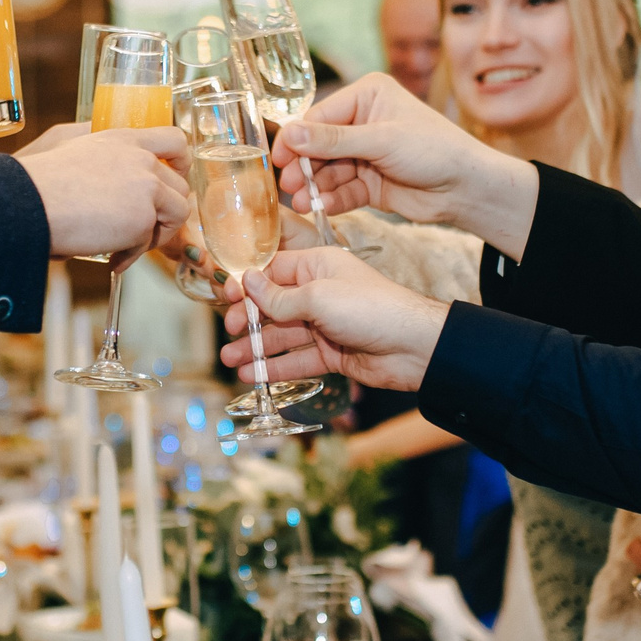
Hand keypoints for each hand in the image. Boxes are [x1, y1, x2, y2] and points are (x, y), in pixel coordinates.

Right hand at [20, 125, 191, 259]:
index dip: (180, 162)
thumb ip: (102, 156)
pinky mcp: (143, 216)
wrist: (29, 202)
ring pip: (177, 213)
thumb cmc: (37, 181)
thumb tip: (113, 180)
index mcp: (123, 138)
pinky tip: (112, 258)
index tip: (174, 178)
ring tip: (127, 245)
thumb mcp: (71, 148)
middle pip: (179, 185)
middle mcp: (140, 158)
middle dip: (164, 212)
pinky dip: (133, 254)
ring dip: (155, 234)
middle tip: (141, 229)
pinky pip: (150, 242)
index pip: (174, 140)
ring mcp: (146, 186)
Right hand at [214, 247, 450, 392]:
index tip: (226, 299)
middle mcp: (319, 292)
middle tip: (229, 334)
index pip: (272, 271)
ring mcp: (325, 324)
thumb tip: (247, 281)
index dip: (247, 285)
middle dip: (249, 320)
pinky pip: (297, 358)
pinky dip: (275, 366)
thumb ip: (279, 296)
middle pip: (273, 305)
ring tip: (230, 361)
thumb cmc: (371, 308)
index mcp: (317, 266)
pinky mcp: (332, 352)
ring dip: (256, 348)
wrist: (414, 346)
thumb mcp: (318, 297)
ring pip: (282, 335)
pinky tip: (252, 375)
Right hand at [271, 71, 540, 251]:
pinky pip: (341, 189)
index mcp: (367, 95)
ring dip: (315, 186)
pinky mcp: (369, 181)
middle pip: (319, 145)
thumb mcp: (381, 140)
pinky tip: (319, 207)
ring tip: (302, 202)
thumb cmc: (433, 149)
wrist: (466, 187)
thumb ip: (333, 140)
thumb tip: (289, 133)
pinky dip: (331, 198)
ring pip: (328, 170)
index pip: (320, 115)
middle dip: (305, 166)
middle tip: (290, 184)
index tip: (279, 159)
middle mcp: (363, 121)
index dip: (297, 139)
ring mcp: (365, 153)